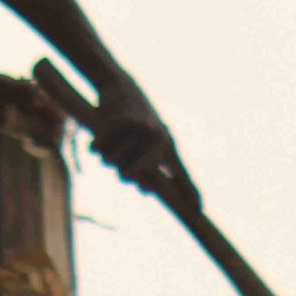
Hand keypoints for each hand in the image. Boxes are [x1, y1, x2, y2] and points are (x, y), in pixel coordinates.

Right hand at [90, 78, 198, 211]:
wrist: (120, 85)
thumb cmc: (133, 120)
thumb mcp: (147, 142)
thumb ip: (150, 169)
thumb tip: (147, 191)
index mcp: (168, 147)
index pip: (180, 174)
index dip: (190, 193)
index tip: (201, 210)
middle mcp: (159, 138)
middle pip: (130, 176)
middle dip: (121, 172)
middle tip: (120, 161)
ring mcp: (141, 128)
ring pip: (110, 162)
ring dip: (105, 155)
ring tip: (112, 140)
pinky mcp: (122, 119)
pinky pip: (98, 148)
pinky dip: (94, 145)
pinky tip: (100, 133)